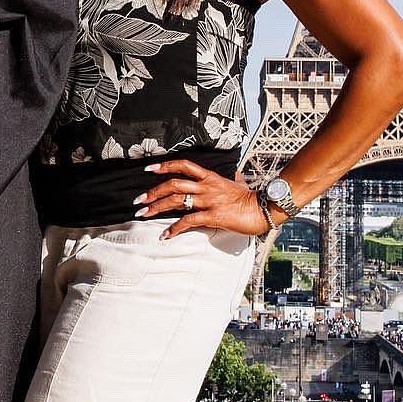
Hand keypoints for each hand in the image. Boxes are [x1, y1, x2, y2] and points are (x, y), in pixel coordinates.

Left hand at [134, 163, 269, 239]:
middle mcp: (207, 187)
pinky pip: (188, 221)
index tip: (149, 169)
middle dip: (153, 192)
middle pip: (173, 184)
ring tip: (142, 214)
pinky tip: (164, 235)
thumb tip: (235, 173)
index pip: (184, 166)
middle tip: (138, 200)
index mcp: (211, 177)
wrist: (264, 209)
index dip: (165, 166)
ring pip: (176, 200)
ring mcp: (209, 201)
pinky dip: (173, 229)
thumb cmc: (252, 198)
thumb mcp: (240, 183)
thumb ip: (234, 178)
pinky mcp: (213, 216)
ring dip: (156, 207)